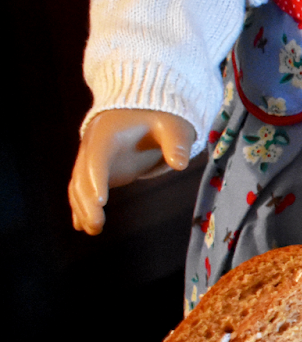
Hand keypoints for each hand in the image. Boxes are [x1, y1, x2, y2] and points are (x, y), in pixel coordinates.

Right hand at [69, 109, 196, 234]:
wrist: (146, 111)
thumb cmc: (162, 118)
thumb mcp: (173, 126)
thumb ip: (176, 142)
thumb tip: (180, 164)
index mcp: (106, 133)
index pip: (97, 158)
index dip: (96, 179)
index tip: (100, 201)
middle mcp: (92, 147)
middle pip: (83, 176)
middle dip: (87, 201)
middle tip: (96, 225)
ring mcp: (92, 160)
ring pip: (80, 185)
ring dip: (82, 208)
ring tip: (93, 230)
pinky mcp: (98, 171)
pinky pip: (85, 189)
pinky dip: (83, 206)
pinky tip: (83, 226)